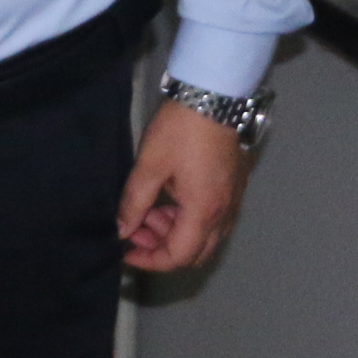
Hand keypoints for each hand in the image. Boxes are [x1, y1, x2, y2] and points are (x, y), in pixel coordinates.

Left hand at [118, 99, 250, 271]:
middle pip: (195, 253)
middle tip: (136, 229)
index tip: (126, 250)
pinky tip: (169, 199)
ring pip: (205, 236)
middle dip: (162, 248)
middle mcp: (224, 213)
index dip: (150, 261)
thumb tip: (122, 230)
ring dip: (175, 232)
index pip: (178, 256)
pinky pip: (213, 219)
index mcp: (204, 211)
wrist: (215, 96)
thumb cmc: (181, 129)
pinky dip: (189, 219)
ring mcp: (233, 201)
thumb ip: (134, 202)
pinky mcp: (234, 187)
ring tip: (148, 209)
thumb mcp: (150, 165)